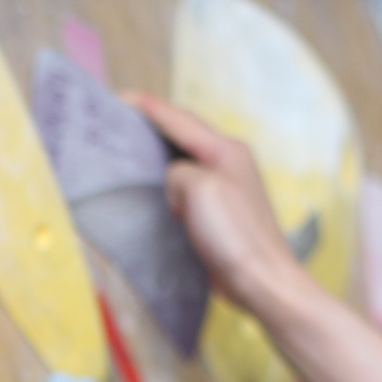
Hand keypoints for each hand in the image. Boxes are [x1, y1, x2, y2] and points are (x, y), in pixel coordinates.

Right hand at [127, 92, 302, 313]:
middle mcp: (229, 163)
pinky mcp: (220, 214)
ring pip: (183, 164)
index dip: (147, 108)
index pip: (179, 119)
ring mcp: (226, 189)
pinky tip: (154, 194)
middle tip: (119, 125)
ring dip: (158, 159)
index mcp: (226, 150)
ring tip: (130, 156)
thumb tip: (175, 184)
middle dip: (152, 129)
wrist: (261, 281)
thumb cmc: (235, 235)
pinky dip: (168, 187)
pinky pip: (187, 191)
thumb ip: (178, 172)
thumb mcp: (199, 189)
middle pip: (182, 137)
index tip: (119, 99)